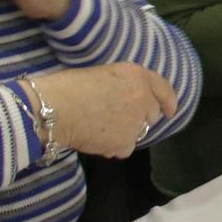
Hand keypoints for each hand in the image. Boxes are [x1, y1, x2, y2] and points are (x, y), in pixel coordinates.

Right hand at [32, 63, 177, 159]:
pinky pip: (124, 147)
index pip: (163, 89)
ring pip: (138, 132)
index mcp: (137, 75)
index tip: (169, 110)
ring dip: (125, 132)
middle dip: (138, 117)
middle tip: (112, 117)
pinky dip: (113, 146)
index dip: (168, 101)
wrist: (51, 109)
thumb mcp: (105, 73)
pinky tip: (95, 138)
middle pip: (151, 114)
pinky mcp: (125, 142)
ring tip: (99, 126)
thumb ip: (127, 84)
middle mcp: (143, 97)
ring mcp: (136, 122)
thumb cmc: (68, 87)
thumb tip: (135, 99)